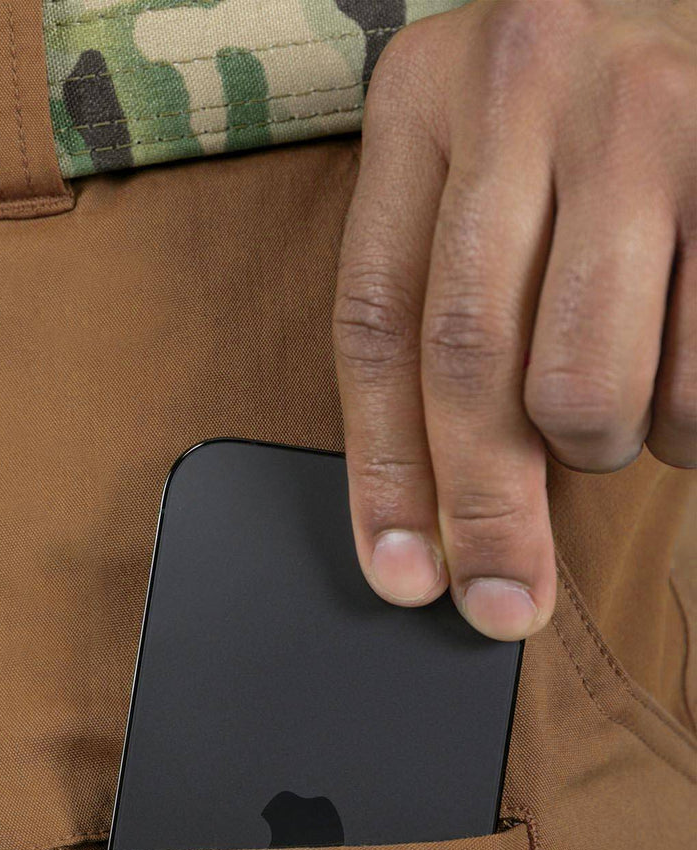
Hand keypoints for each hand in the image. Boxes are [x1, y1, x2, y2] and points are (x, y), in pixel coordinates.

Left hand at [334, 0, 695, 640]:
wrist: (688, 4)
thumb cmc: (569, 124)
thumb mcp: (475, 179)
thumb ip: (439, 312)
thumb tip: (428, 523)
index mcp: (420, 100)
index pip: (374, 324)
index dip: (382, 471)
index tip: (401, 574)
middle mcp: (524, 89)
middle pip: (469, 364)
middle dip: (485, 510)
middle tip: (501, 600)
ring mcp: (649, 116)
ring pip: (590, 385)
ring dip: (598, 442)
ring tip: (608, 402)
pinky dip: (683, 419)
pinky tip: (673, 369)